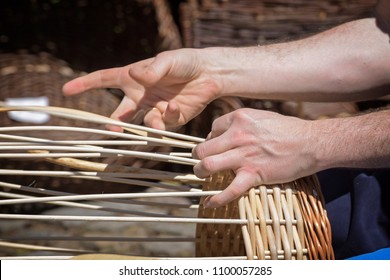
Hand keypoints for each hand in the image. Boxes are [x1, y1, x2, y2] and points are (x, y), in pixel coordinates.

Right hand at [62, 49, 219, 129]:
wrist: (209, 74)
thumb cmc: (184, 62)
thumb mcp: (167, 60)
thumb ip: (152, 70)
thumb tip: (135, 77)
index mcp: (132, 78)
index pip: (104, 80)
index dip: (85, 85)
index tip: (66, 91)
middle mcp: (140, 96)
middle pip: (120, 114)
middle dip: (114, 125)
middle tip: (113, 130)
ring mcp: (154, 109)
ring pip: (142, 124)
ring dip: (148, 126)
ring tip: (157, 125)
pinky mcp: (169, 119)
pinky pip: (163, 124)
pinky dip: (167, 117)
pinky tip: (174, 105)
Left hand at [193, 108, 318, 207]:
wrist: (311, 143)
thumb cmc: (289, 130)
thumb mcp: (262, 117)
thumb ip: (243, 123)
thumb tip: (226, 133)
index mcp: (240, 118)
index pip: (212, 129)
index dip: (211, 138)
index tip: (216, 147)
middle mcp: (238, 136)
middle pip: (203, 148)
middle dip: (198, 157)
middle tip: (201, 162)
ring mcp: (244, 156)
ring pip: (207, 165)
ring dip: (200, 173)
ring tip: (201, 176)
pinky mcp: (254, 174)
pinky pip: (230, 190)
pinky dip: (217, 199)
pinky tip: (209, 204)